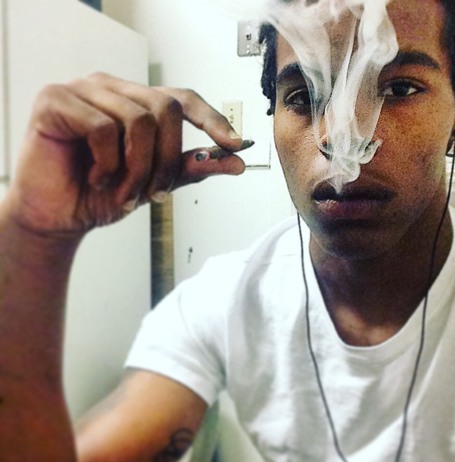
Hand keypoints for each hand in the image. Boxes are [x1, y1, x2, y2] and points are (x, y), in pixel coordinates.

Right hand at [5, 73, 246, 237]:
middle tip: (155, 194)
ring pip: (137, 120)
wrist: (59, 216)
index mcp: (137, 102)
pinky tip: (96, 179)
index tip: (235, 144)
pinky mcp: (57, 100)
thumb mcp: (155, 182)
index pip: (183, 98)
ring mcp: (84, 90)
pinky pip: (102, 128)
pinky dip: (107, 164)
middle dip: (166, 161)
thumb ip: (191, 167)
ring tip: (123, 194)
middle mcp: (113, 89)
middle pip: (165, 108)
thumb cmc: (103, 194)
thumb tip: (236, 161)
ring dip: (137, 170)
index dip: (212, 119)